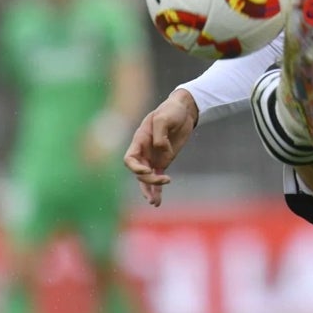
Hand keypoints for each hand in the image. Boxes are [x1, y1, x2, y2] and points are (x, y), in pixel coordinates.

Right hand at [123, 88, 198, 206]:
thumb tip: (161, 151)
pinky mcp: (163, 161)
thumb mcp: (164, 118)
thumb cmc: (171, 110)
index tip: (146, 170)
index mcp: (140, 140)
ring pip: (146, 178)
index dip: (135, 167)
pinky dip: (157, 188)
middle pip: (139, 172)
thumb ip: (160, 135)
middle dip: (148, 179)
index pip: (129, 158)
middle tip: (163, 180)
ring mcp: (153, 157)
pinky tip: (158, 200)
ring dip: (149, 190)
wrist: (183, 110)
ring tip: (154, 203)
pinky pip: (157, 177)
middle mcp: (144, 151)